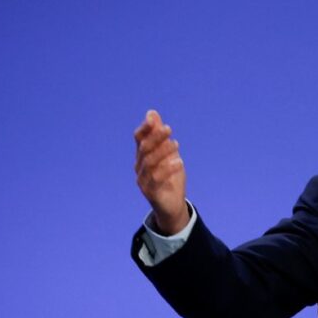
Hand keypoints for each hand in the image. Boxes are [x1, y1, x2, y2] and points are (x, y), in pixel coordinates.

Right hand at [134, 109, 189, 234]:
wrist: (172, 205)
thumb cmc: (170, 178)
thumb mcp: (168, 155)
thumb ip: (160, 136)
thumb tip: (152, 112)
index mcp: (143, 156)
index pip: (139, 139)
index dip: (145, 129)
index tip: (153, 119)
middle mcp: (140, 166)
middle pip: (144, 149)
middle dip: (156, 137)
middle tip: (169, 129)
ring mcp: (143, 180)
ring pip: (150, 163)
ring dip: (163, 152)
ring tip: (176, 144)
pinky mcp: (150, 192)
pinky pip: (157, 179)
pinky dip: (168, 169)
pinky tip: (179, 162)